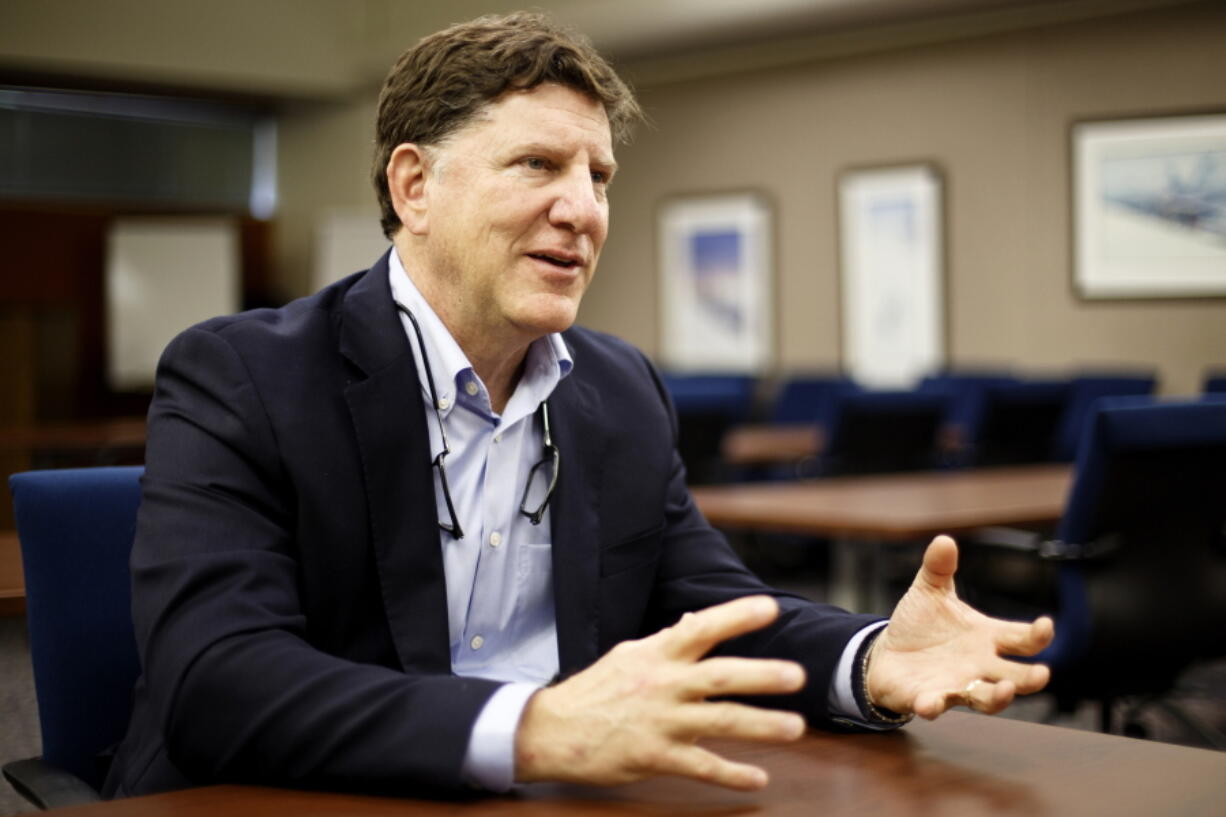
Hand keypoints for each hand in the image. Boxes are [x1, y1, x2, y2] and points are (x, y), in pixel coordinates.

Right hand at [515, 595, 807, 789]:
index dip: (735, 617)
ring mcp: (660, 722)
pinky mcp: (654, 756)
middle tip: (797, 675)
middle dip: (760, 675)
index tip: (769, 608)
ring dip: (760, 726)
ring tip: (795, 727)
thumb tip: (695, 621)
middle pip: (719, 677)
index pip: (700, 628)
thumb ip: (666, 641)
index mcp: (656, 655)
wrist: (553, 731)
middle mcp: (662, 685)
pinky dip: (731, 774)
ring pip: (718, 722)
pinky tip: (757, 779)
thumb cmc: (595, 690)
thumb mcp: (629, 655)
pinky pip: (700, 766)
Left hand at [866, 535, 1053, 718]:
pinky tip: (929, 704)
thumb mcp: (929, 591)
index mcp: (986, 637)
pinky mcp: (928, 698)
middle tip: (1042, 674)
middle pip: (1014, 676)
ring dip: (996, 697)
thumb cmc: (920, 624)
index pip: (1020, 639)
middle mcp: (979, 666)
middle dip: (1029, 678)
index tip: (1046, 626)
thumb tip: (943, 541)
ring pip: (984, 698)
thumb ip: (939, 568)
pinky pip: (934, 705)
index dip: (1036, 634)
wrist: (889, 653)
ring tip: (1003, 691)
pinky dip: (933, 706)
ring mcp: (956, 685)